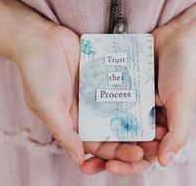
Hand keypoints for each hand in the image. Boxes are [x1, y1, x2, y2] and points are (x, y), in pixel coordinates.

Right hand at [13, 23, 144, 167]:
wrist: (42, 38)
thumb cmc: (38, 72)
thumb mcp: (46, 104)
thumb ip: (62, 130)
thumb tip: (78, 158)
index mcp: (73, 121)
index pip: (97, 144)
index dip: (116, 152)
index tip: (137, 153)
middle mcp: (87, 109)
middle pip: (113, 128)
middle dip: (132, 136)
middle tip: (154, 139)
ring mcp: (96, 91)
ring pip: (119, 107)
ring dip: (136, 114)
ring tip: (157, 120)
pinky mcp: (102, 74)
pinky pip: (119, 85)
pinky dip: (132, 90)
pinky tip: (148, 95)